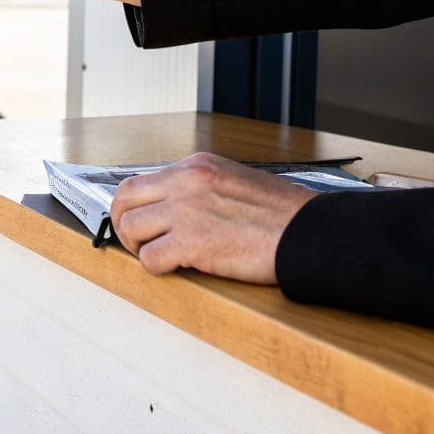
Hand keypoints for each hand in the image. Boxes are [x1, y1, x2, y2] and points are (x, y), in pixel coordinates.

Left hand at [110, 153, 317, 284]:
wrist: (310, 233)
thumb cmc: (283, 215)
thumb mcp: (236, 181)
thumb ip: (202, 188)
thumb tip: (175, 207)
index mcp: (198, 165)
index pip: (143, 179)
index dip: (135, 206)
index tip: (139, 221)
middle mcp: (187, 182)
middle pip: (124, 198)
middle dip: (122, 222)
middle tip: (136, 241)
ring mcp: (187, 211)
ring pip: (130, 228)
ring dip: (138, 247)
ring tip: (157, 255)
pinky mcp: (192, 243)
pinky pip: (150, 259)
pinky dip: (156, 268)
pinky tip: (176, 269)